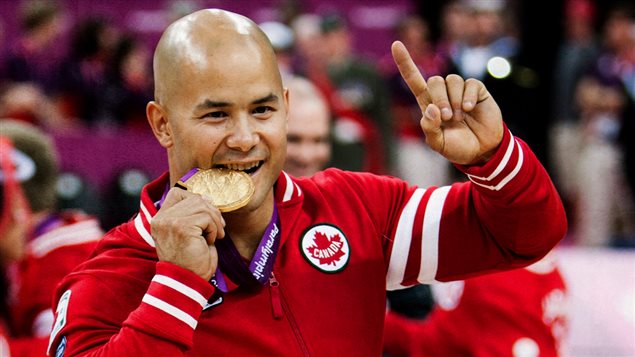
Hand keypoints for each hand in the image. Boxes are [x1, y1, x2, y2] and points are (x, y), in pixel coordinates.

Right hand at [151, 187, 225, 280]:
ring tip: (214, 237)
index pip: (177, 193)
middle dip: (212, 212)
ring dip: (214, 222)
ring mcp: (169, 221)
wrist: (188, 282)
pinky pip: (206, 218)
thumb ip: (193, 214)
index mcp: (159, 219)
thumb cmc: (191, 260)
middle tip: (218, 229)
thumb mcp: (190, 233)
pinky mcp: (181, 227)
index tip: (206, 216)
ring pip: (202, 206)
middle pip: (194, 198)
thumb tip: (207, 197)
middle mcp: (161, 218)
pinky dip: (213, 230)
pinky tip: (209, 242)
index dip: (195, 199)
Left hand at [391, 41, 503, 164]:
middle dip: (440, 98)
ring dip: (454, 100)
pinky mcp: (477, 91)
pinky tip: (470, 109)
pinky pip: (470, 84)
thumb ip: (430, 129)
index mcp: (429, 104)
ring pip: (452, 80)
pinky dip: (468, 97)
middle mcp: (443, 94)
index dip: (405, 62)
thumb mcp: (438, 144)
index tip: (396, 44)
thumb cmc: (457, 147)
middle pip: (434, 80)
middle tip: (447, 117)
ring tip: (460, 117)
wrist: (482, 151)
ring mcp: (460, 91)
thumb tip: (432, 108)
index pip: (414, 80)